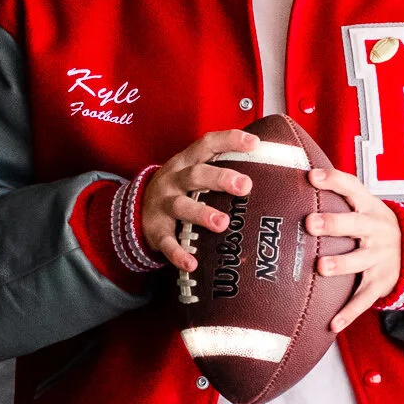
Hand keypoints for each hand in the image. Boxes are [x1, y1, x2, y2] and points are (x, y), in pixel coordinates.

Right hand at [140, 129, 258, 272]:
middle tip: (245, 186)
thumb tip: (267, 169)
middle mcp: (174, 180)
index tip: (254, 143)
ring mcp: (163, 205)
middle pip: (196, 174)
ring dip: (202, 214)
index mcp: (186, 162)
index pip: (207, 145)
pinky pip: (167, 242)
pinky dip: (178, 253)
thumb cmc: (179, 189)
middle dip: (220, 178)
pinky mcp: (156, 230)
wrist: (136, 208)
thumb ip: (220, 168)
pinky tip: (192, 263)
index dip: (230, 140)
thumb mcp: (193, 172)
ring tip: (223, 223)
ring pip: (181, 206)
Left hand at [307, 167, 402, 333]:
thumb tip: (296, 176)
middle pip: (356, 224)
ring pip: (359, 261)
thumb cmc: (375, 227)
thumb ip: (339, 196)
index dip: (333, 181)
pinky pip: (364, 299)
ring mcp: (381, 257)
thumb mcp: (366, 207)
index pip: (352, 188)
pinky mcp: (380, 282)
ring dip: (340, 264)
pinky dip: (349, 313)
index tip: (311, 176)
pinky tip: (332, 324)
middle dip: (333, 223)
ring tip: (321, 267)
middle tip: (310, 222)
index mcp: (370, 208)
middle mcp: (377, 230)